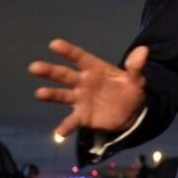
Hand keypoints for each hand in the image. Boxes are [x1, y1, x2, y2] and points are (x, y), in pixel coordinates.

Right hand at [28, 39, 147, 137]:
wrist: (131, 113)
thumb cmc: (129, 90)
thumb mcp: (136, 79)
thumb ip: (136, 66)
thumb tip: (143, 50)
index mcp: (95, 69)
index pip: (80, 57)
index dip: (68, 51)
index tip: (54, 44)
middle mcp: (83, 82)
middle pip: (64, 75)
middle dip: (50, 71)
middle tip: (34, 67)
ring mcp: (80, 99)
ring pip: (62, 96)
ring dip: (51, 95)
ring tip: (40, 94)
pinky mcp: (82, 116)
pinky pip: (71, 121)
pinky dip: (65, 127)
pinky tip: (58, 133)